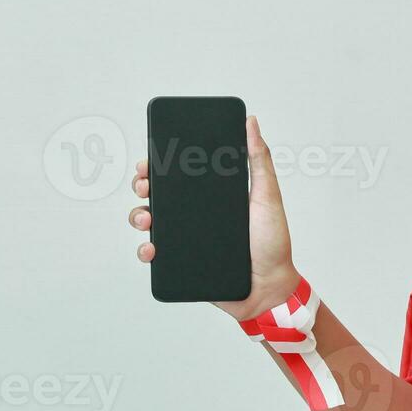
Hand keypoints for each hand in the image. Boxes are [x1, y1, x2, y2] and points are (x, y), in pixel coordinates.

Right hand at [130, 114, 301, 321]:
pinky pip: (155, 255)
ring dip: (138, 215)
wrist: (270, 287)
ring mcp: (186, 239)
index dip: (161, 164)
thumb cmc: (273, 243)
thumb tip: (251, 122)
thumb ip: (259, 160)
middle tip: (145, 184)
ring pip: (151, 222)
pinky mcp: (181, 263)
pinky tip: (151, 247)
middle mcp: (195, 215)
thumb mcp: (268, 196)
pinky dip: (145, 249)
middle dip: (143, 185)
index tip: (151, 157)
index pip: (181, 174)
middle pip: (159, 194)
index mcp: (212, 197)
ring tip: (146, 217)